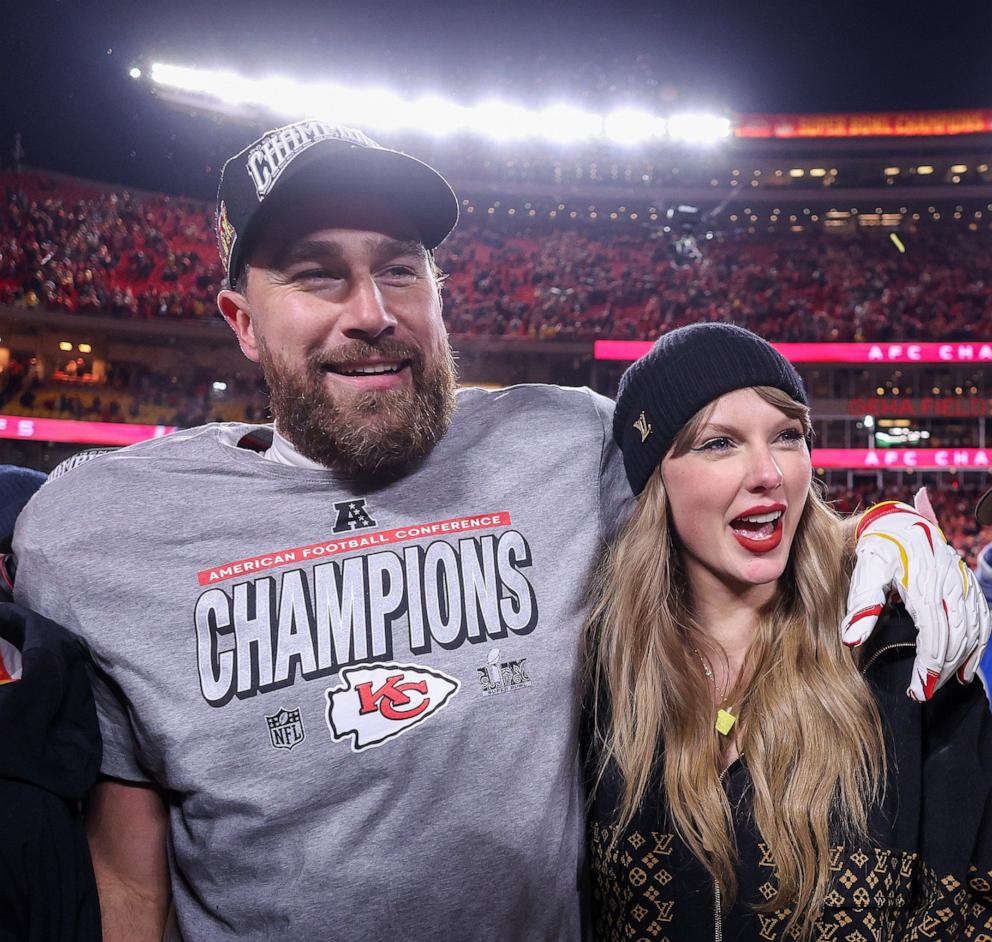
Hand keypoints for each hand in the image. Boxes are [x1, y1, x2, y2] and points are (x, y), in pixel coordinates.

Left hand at [841, 489, 989, 700]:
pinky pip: (982, 619)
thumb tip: (851, 640)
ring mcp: (963, 583)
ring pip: (972, 631)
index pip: (934, 635)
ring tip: (942, 685)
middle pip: (955, 637)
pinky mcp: (968, 584)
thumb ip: (862, 605)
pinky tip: (965, 669)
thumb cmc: (877, 549)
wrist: (897, 521)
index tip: (918, 692)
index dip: (928, 667)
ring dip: (960, 661)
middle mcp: (950, 584)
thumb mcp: (865, 571)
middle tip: (923, 694)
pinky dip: (978, 646)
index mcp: (924, 584)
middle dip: (941, 670)